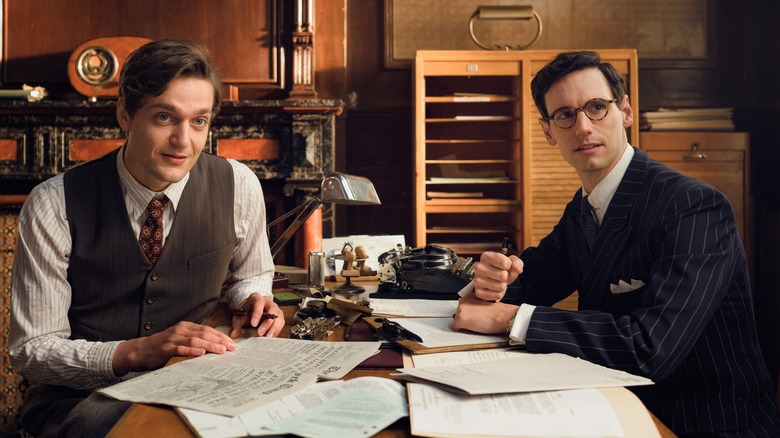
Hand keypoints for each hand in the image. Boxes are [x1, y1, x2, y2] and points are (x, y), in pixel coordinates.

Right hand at [113, 321, 236, 375]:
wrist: (142, 350)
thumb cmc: (164, 346)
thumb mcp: (181, 339)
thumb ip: (195, 340)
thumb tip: (215, 346)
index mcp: (186, 326)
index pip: (207, 329)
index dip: (220, 336)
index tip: (231, 343)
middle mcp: (181, 330)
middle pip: (204, 334)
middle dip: (219, 340)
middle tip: (231, 348)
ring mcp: (173, 338)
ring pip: (195, 340)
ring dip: (209, 346)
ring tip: (221, 351)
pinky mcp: (166, 348)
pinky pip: (181, 348)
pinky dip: (192, 351)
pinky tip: (201, 354)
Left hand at [230, 293, 284, 338]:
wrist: (252, 309)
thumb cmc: (246, 311)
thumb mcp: (239, 316)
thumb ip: (236, 325)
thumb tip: (234, 334)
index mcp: (257, 298)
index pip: (259, 303)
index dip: (257, 313)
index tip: (253, 324)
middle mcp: (268, 302)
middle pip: (272, 309)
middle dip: (267, 322)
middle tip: (260, 333)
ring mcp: (275, 308)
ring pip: (279, 316)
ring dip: (274, 327)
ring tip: (268, 337)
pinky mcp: (279, 316)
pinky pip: (281, 322)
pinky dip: (277, 330)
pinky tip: (271, 336)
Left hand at [452, 294, 518, 334]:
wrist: (503, 316)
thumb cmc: (498, 312)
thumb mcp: (483, 304)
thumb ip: (474, 306)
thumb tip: (470, 314)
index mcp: (469, 296)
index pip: (462, 308)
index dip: (468, 315)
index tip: (474, 317)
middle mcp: (463, 301)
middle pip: (457, 314)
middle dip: (465, 320)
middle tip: (477, 321)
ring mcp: (461, 309)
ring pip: (457, 321)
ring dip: (465, 325)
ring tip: (478, 323)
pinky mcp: (461, 319)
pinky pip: (457, 328)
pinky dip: (464, 330)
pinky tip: (475, 327)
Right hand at [472, 251, 522, 301]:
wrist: (493, 278)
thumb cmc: (502, 268)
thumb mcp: (511, 261)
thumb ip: (517, 262)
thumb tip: (517, 269)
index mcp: (486, 256)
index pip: (505, 263)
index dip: (509, 266)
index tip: (505, 266)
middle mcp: (479, 267)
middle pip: (503, 275)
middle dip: (506, 277)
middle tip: (501, 275)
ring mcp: (477, 280)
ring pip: (500, 286)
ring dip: (503, 285)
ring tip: (498, 281)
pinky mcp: (479, 292)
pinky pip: (497, 295)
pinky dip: (500, 293)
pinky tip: (495, 288)